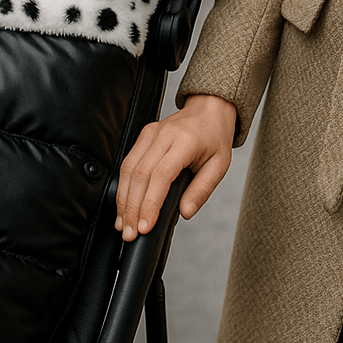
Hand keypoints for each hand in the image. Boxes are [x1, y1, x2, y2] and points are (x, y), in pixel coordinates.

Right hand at [115, 94, 235, 240]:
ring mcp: (149, 134)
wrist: (208, 109)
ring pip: (128, 169)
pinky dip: (123, 186)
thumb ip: (202, 190)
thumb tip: (185, 213)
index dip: (150, 203)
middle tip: (129, 233)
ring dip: (123, 199)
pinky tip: (123, 204)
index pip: (161, 175)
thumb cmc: (214, 138)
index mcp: (185, 142)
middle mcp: (163, 135)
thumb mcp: (219, 165)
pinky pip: (127, 162)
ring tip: (123, 224)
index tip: (145, 226)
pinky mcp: (142, 136)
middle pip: (139, 174)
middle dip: (132, 207)